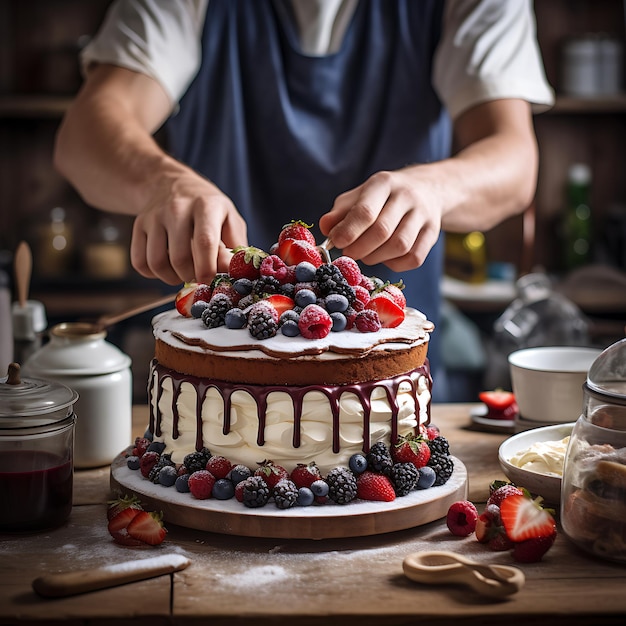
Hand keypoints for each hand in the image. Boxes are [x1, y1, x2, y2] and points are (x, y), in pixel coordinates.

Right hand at [130, 167, 246, 284]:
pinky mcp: (138, 225)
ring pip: (156, 263)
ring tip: (183, 273)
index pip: (204, 242)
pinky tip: (166, 266)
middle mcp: (177, 208)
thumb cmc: (209, 209)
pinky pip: (140, 262)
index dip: (207, 268)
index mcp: (205, 205)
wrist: (173, 184)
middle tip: (199, 277)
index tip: (210, 281)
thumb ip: (234, 247)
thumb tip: (233, 271)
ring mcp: (154, 216)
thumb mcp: (230, 220)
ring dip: (171, 278)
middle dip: (191, 277)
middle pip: (179, 258)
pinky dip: (153, 273)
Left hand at [319, 167, 442, 271]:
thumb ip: (340, 212)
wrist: (427, 188)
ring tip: (365, 254)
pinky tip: (385, 257)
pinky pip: (414, 258)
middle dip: (360, 248)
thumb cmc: (383, 196)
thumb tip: (325, 229)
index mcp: (384, 183)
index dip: (348, 231)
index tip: (336, 243)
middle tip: (348, 253)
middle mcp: (407, 196)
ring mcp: (424, 215)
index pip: (365, 211)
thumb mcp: (359, 196)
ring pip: (400, 246)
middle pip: (382, 231)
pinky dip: (395, 264)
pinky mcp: (433, 233)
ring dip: (376, 257)